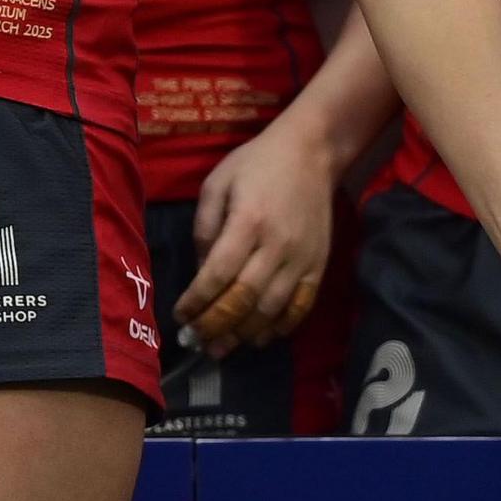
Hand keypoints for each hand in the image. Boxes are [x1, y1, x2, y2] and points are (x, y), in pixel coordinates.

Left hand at [172, 117, 334, 354]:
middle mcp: (277, 246)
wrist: (309, 153)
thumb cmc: (255, 164)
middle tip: (198, 342)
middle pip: (244, 298)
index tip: (180, 316)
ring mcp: (303, 258)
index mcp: (247, 222)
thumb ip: (205, 228)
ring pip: (272, 308)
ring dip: (245, 333)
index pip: (217, 274)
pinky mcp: (320, 265)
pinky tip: (261, 336)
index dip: (197, 301)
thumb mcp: (216, 184)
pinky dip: (281, 326)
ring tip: (224, 347)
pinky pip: (301, 305)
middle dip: (217, 325)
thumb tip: (202, 271)